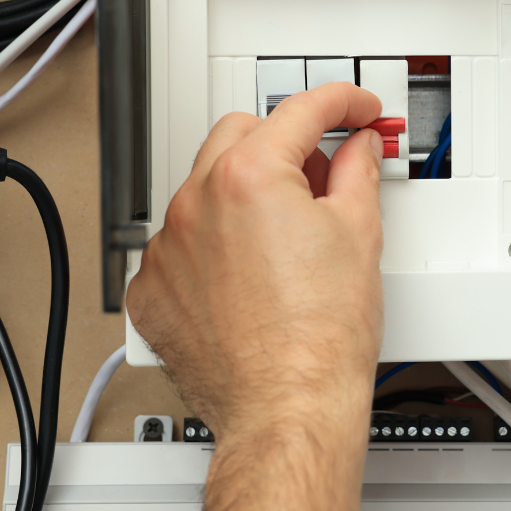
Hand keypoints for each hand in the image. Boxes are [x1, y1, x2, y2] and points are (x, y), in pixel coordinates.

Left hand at [127, 83, 384, 510]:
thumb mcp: (359, 234)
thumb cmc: (319, 339)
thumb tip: (358, 149)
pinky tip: (248, 274)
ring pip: (203, 188)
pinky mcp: (151, 289)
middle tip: (322, 170)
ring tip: (286, 235)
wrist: (287, 408)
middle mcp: (196, 203)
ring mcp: (166, 247)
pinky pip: (179, 244)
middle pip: (241, 133)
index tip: (355, 111)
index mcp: (250, 177)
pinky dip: (211, 246)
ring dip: (242, 194)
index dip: (342, 102)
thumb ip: (358, 172)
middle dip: (284, 141)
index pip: (301, 110)